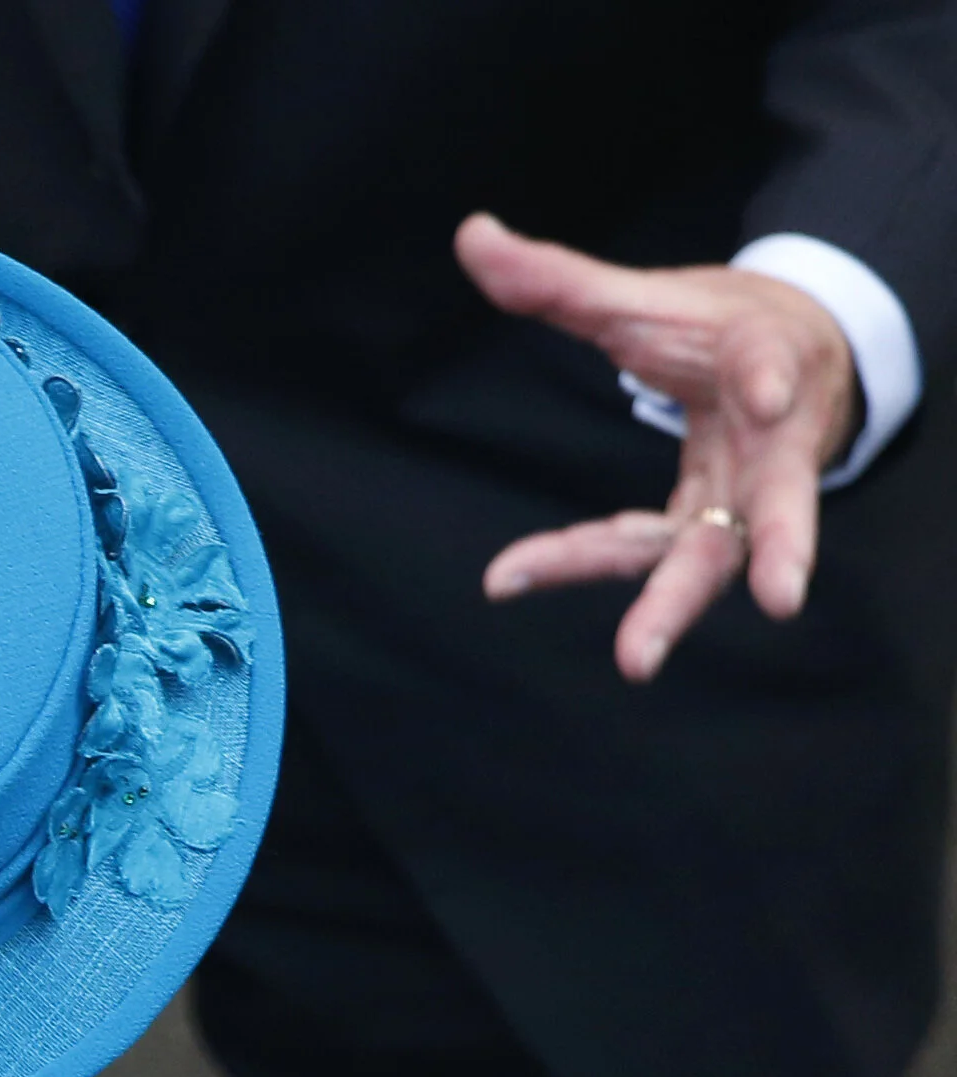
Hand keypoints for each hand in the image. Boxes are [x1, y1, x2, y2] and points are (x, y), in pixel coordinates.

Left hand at [455, 213, 859, 682]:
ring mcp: (747, 497)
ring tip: (636, 661)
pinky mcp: (714, 530)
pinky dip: (584, 559)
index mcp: (767, 361)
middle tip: (784, 601)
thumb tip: (471, 236)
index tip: (768, 386)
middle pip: (776, 505)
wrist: (786, 355)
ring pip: (713, 559)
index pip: (772, 367)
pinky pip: (646, 553)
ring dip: (671, 607)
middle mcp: (771, 444)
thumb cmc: (716, 328)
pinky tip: (514, 570)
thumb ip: (556, 279)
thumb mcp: (644, 296)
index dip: (768, 376)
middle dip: (777, 551)